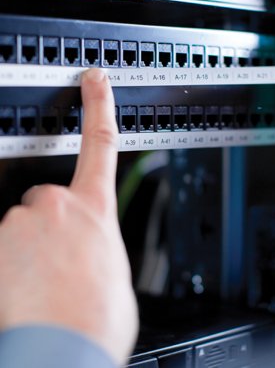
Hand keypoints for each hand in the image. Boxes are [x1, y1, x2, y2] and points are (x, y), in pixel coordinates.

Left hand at [0, 69, 137, 364]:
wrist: (65, 349)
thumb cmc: (96, 315)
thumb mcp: (115, 267)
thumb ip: (99, 243)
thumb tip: (90, 248)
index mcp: (96, 208)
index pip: (100, 141)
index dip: (98, 106)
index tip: (94, 81)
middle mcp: (57, 205)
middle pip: (48, 198)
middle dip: (51, 225)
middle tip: (61, 261)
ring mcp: (21, 222)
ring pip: (21, 226)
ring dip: (29, 250)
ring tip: (43, 282)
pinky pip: (1, 247)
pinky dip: (9, 266)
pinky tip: (24, 289)